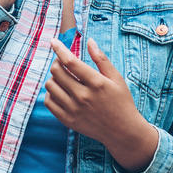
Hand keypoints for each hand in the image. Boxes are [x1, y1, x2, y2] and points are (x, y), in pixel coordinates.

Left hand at [45, 38, 157, 172]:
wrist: (122, 131)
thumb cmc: (121, 102)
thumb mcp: (116, 78)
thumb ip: (101, 59)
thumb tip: (89, 41)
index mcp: (96, 83)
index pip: (70, 62)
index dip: (59, 49)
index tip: (53, 41)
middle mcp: (83, 96)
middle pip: (57, 72)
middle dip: (57, 62)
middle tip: (63, 62)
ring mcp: (74, 110)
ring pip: (50, 86)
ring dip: (53, 77)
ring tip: (63, 77)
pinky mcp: (68, 120)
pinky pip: (49, 102)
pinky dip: (50, 93)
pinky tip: (59, 90)